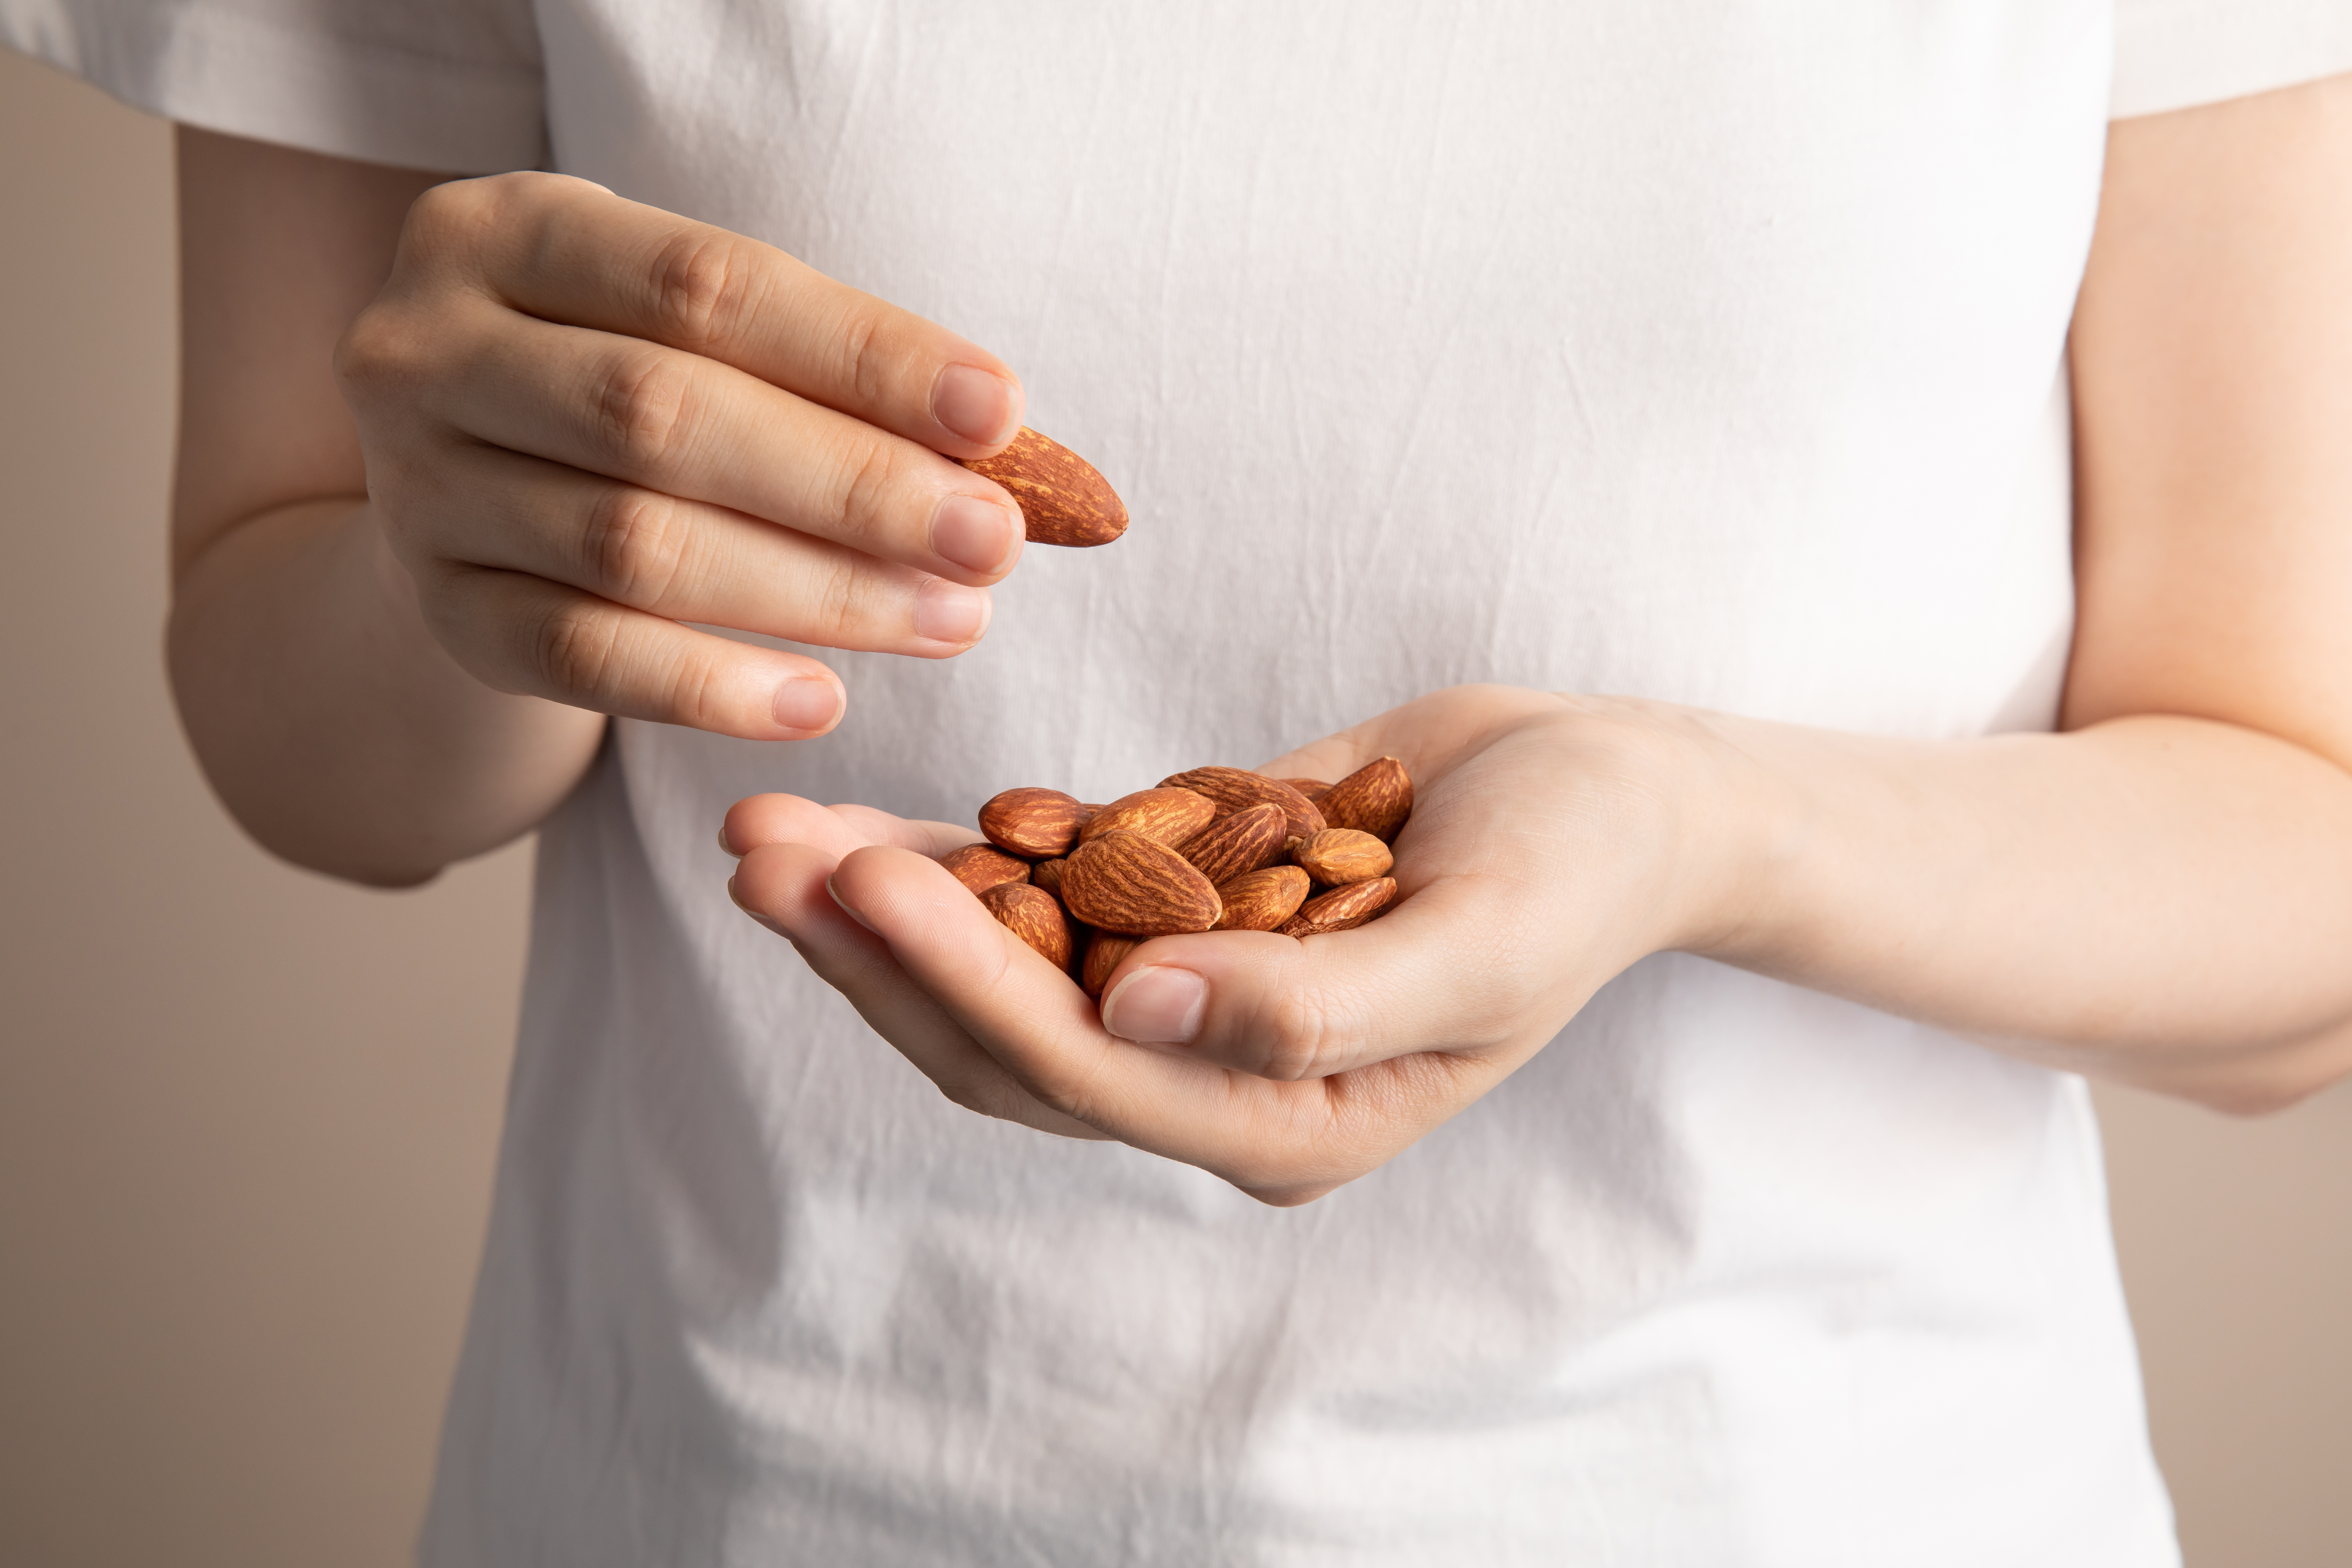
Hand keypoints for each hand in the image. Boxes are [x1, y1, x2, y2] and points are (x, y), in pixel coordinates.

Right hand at [336, 172, 1030, 737]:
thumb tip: (1000, 445)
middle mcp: (429, 350)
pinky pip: (586, 659)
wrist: (460, 480)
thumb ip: (815, 370)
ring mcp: (418, 489)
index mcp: (505, 232)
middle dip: (855, 485)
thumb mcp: (689, 331)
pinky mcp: (442, 613)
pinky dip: (714, 686)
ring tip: (952, 617)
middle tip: (992, 537)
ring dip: (818, 592)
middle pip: (667, 419)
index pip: (707, 285)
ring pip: (637, 547)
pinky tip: (822, 699)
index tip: (998, 412)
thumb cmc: (621, 379)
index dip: (863, 353)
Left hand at [723, 686, 1761, 1201]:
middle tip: (753, 854)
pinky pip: (1047, 894)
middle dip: (874, 953)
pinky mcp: (1183, 900)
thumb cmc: (1580, 868)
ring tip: (765, 831)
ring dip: (882, 906)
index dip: (963, 982)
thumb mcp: (1485, 944)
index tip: (859, 883)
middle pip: (1002, 1035)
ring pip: (1000, 968)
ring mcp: (1192, 987)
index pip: (1081, 1068)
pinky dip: (954, 861)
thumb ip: (1317, 1003)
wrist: (1618, 794)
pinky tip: (863, 823)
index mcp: (1283, 1115)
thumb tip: (1145, 1008)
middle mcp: (1215, 1069)